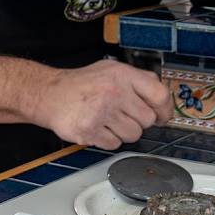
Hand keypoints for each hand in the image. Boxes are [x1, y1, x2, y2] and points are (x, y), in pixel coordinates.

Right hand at [32, 58, 172, 150]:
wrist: (49, 94)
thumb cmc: (82, 84)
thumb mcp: (111, 70)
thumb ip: (138, 80)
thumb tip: (163, 99)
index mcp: (121, 74)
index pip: (159, 95)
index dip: (165, 110)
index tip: (161, 116)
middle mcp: (113, 91)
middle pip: (147, 120)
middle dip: (137, 121)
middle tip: (122, 114)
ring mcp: (101, 111)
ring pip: (133, 135)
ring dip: (122, 132)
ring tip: (106, 119)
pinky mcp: (89, 130)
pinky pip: (114, 144)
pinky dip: (107, 139)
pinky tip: (96, 126)